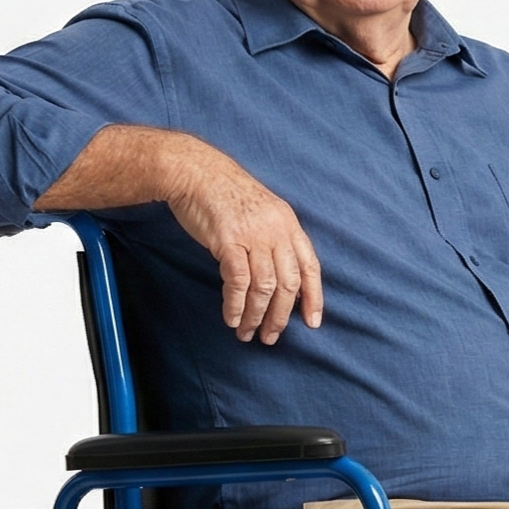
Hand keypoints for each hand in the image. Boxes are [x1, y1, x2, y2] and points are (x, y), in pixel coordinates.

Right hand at [162, 148, 322, 344]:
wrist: (195, 171)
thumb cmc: (225, 195)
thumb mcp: (262, 212)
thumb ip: (275, 240)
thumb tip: (278, 280)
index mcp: (288, 224)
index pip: (310, 267)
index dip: (313, 297)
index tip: (312, 322)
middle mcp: (276, 230)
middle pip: (287, 284)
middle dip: (280, 316)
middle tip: (271, 336)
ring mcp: (253, 235)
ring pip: (263, 288)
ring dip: (255, 316)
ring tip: (246, 333)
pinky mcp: (228, 241)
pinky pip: (238, 282)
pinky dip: (235, 304)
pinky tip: (231, 318)